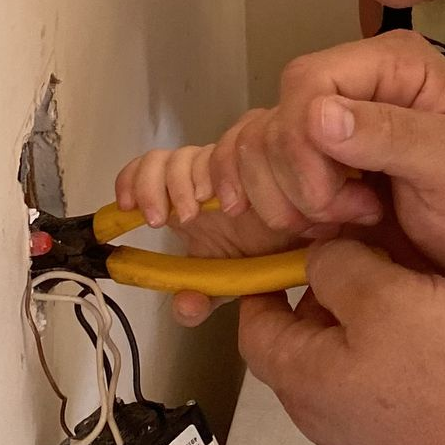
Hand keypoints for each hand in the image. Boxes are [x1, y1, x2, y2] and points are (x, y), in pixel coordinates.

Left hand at [114, 137, 324, 326]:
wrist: (314, 240)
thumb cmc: (268, 253)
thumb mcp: (229, 284)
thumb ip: (202, 298)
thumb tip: (185, 305)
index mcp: (189, 198)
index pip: (150, 170)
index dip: (133, 180)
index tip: (129, 208)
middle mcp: (205, 175)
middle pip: (164, 159)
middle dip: (156, 186)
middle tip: (167, 220)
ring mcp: (232, 160)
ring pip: (195, 151)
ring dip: (188, 180)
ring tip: (203, 211)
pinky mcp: (263, 144)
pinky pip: (236, 139)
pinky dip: (225, 165)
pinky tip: (233, 193)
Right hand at [222, 32, 444, 288]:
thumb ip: (395, 135)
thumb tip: (317, 115)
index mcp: (393, 65)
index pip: (308, 82)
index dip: (303, 144)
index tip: (337, 202)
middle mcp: (354, 83)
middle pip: (276, 118)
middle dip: (296, 181)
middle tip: (352, 217)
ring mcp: (329, 124)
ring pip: (256, 146)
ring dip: (281, 198)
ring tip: (340, 225)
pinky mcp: (312, 163)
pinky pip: (253, 166)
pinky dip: (257, 199)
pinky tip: (290, 228)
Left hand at [238, 239, 444, 444]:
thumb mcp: (386, 294)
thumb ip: (338, 266)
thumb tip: (317, 260)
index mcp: (301, 379)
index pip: (253, 327)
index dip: (264, 282)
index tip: (292, 248)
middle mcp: (320, 416)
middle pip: (299, 344)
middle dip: (322, 296)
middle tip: (364, 257)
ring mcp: (361, 436)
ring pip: (342, 362)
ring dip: (361, 322)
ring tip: (404, 288)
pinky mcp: (400, 444)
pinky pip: (377, 385)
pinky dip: (389, 350)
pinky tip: (432, 333)